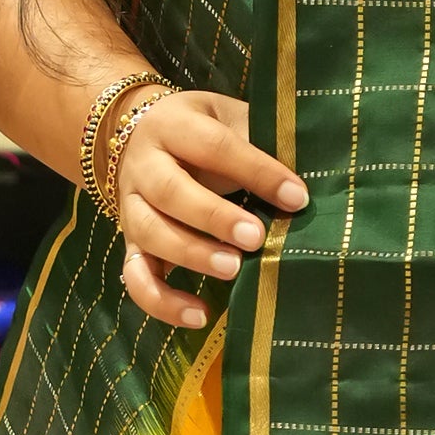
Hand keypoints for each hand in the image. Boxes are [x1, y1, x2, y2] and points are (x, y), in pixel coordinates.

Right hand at [113, 87, 308, 333]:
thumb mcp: (226, 118)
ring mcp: (130, 207)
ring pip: (151, 234)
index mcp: (172, 126)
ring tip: (233, 270)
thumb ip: (259, 142)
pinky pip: (136, 277)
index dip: (257, 171)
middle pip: (171, 192)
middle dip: (215, 218)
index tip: (297, 197)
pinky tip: (199, 315)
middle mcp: (144, 167)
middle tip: (256, 238)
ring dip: (192, 256)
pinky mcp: (129, 244)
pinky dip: (163, 302)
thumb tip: (305, 183)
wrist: (132, 133)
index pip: (213, 146)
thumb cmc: (199, 130)